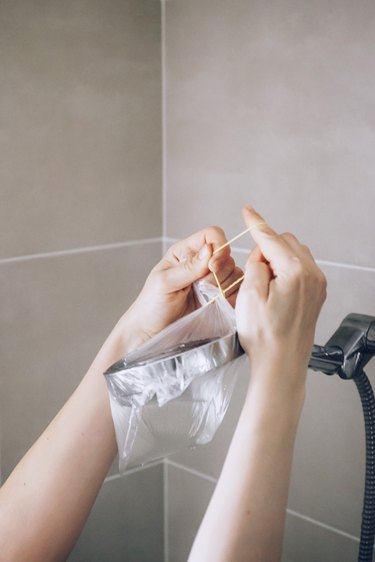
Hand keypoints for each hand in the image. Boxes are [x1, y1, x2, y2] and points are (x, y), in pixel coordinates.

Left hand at [117, 226, 242, 352]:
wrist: (153, 332)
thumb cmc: (152, 305)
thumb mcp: (165, 283)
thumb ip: (188, 267)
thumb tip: (209, 250)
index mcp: (186, 252)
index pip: (212, 235)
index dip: (219, 246)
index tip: (212, 267)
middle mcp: (202, 263)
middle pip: (227, 256)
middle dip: (218, 273)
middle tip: (201, 288)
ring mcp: (213, 281)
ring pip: (235, 273)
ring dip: (223, 286)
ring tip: (205, 298)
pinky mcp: (220, 298)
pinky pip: (238, 291)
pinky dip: (231, 297)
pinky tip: (215, 304)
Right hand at [235, 206, 326, 388]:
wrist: (281, 365)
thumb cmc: (264, 336)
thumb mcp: (249, 295)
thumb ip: (255, 265)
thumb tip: (261, 254)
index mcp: (296, 272)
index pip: (272, 239)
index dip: (256, 224)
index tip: (247, 210)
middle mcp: (313, 275)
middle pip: (286, 243)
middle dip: (266, 249)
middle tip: (251, 272)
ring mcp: (317, 286)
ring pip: (294, 256)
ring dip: (276, 260)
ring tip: (262, 285)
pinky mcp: (316, 296)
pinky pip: (301, 270)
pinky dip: (285, 271)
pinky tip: (273, 290)